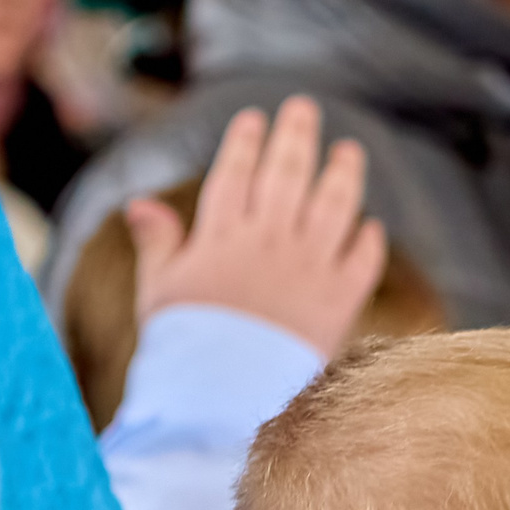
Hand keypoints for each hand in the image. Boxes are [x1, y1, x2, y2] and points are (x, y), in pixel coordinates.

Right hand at [128, 97, 386, 363]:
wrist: (220, 400)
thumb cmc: (181, 350)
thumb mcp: (158, 291)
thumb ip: (158, 243)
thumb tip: (140, 203)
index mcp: (221, 236)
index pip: (235, 173)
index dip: (246, 142)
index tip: (255, 118)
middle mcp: (268, 242)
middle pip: (287, 174)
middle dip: (296, 136)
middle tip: (304, 108)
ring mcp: (308, 269)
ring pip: (333, 206)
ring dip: (343, 174)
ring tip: (349, 151)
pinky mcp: (339, 303)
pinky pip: (362, 261)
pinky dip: (367, 241)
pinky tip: (370, 228)